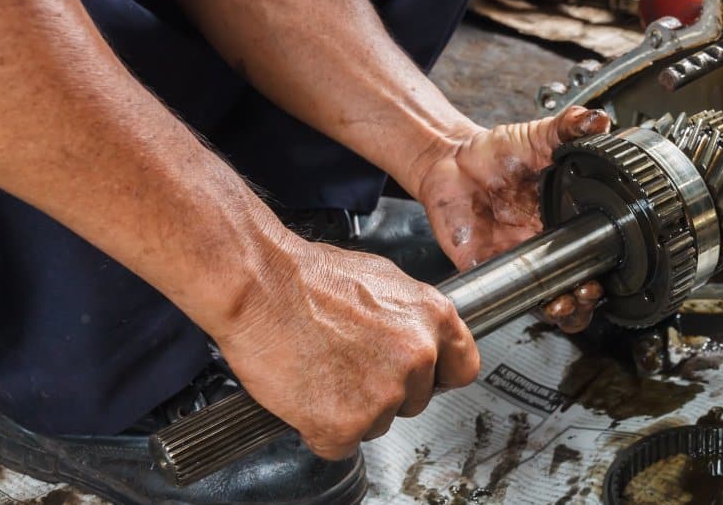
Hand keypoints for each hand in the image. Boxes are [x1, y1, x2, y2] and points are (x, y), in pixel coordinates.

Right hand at [215, 238, 478, 459]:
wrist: (260, 285)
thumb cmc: (308, 278)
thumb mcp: (382, 280)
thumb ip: (410, 316)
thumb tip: (418, 335)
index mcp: (432, 317)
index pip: (462, 368)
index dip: (438, 377)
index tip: (425, 380)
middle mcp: (418, 356)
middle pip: (415, 400)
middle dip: (385, 392)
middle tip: (347, 366)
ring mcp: (385, 394)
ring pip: (378, 424)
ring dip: (352, 411)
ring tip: (321, 372)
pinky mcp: (346, 424)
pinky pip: (341, 444)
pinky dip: (321, 430)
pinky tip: (306, 396)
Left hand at [418, 106, 611, 332]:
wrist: (450, 160)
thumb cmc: (496, 151)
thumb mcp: (538, 136)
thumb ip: (568, 127)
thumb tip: (599, 120)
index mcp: (565, 221)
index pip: (596, 256)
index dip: (607, 270)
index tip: (609, 272)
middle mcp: (547, 247)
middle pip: (578, 288)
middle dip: (588, 301)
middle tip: (588, 292)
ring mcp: (521, 262)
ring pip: (551, 302)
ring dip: (564, 313)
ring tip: (565, 305)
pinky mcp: (491, 270)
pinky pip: (512, 299)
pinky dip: (526, 307)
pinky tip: (537, 303)